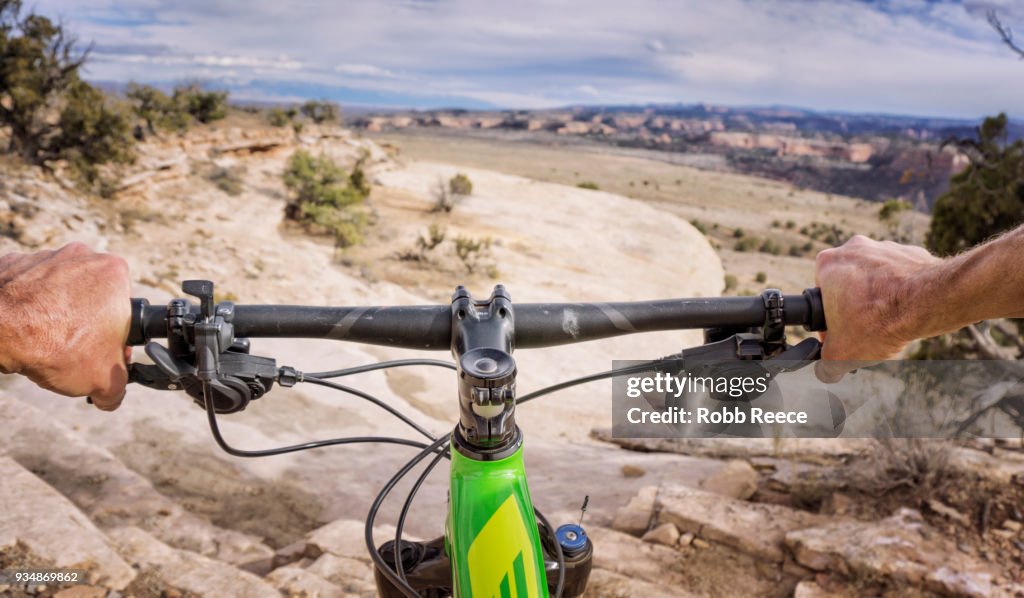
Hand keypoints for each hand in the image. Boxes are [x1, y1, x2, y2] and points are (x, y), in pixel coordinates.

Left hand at [0, 243, 131, 409]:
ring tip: (44, 343)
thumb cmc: (56, 346)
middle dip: (86, 324)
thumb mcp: (103, 380)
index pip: (124, 311)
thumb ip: (117, 388)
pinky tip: (23, 331)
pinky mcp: (14, 264)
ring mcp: (46, 257)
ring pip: (59, 292)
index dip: (114, 337)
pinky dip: (27, 308)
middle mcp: (84, 257)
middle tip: (72, 350)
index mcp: (114, 274)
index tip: (99, 354)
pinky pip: (28, 290)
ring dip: (56, 315)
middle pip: (93, 298)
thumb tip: (111, 396)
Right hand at [813, 235, 940, 381]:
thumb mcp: (840, 354)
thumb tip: (826, 371)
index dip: (828, 318)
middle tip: (866, 328)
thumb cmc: (878, 321)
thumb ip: (827, 365)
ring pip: (875, 278)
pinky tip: (908, 311)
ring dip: (879, 297)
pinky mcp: (912, 253)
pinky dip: (904, 291)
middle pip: (848, 283)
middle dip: (855, 305)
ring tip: (889, 321)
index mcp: (828, 264)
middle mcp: (854, 248)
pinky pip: (902, 275)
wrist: (928, 303)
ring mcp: (885, 247)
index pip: (820, 293)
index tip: (841, 332)